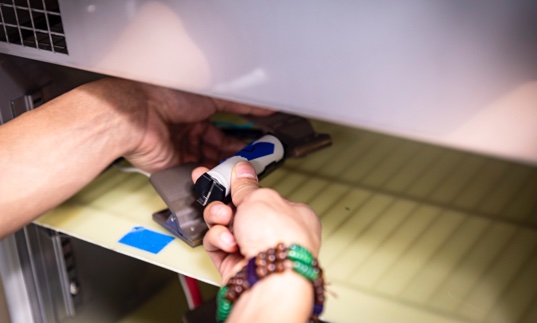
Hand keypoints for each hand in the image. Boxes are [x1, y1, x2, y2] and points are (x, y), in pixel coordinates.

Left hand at [83, 78, 272, 171]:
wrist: (138, 114)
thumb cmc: (167, 96)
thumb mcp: (211, 97)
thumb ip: (239, 104)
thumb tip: (265, 105)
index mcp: (196, 115)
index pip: (223, 133)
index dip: (239, 141)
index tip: (255, 148)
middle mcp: (188, 134)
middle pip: (217, 151)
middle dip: (233, 158)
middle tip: (251, 164)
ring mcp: (181, 151)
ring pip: (208, 164)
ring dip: (223, 169)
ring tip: (239, 172)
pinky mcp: (173, 167)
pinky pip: (195, 174)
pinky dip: (208, 177)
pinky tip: (221, 178)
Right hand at [192, 161, 320, 282]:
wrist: (269, 277)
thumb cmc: (279, 238)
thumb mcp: (261, 198)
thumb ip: (247, 186)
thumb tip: (242, 170)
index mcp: (290, 213)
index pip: (261, 194)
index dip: (242, 184)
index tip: (225, 175)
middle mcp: (273, 232)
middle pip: (239, 209)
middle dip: (224, 202)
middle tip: (213, 191)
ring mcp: (254, 248)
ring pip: (224, 225)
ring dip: (219, 219)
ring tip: (224, 219)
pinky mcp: (235, 263)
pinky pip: (218, 243)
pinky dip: (219, 240)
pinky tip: (228, 242)